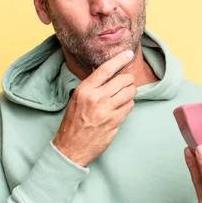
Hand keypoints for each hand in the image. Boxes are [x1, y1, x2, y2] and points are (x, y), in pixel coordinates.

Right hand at [53, 50, 136, 166]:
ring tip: (125, 96)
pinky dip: (129, 105)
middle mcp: (96, 98)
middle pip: (122, 80)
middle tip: (128, 83)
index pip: (106, 69)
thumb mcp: (77, 99)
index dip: (120, 59)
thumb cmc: (74, 122)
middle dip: (128, 80)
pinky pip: (129, 106)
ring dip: (131, 92)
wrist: (70, 147)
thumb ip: (92, 87)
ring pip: (129, 92)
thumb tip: (109, 73)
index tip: (128, 54)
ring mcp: (106, 110)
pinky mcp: (114, 122)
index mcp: (85, 90)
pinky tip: (122, 108)